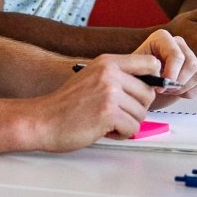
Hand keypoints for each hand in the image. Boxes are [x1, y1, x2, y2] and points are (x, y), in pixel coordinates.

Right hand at [38, 53, 159, 149]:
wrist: (43, 120)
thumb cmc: (66, 104)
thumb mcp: (92, 77)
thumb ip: (118, 77)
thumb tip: (150, 86)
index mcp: (107, 62)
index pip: (150, 63)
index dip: (153, 80)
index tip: (142, 93)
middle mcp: (110, 74)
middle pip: (148, 94)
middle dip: (136, 108)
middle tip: (116, 113)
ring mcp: (109, 93)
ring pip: (142, 114)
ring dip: (127, 123)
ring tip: (105, 121)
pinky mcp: (108, 113)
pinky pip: (133, 128)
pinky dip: (121, 134)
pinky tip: (104, 129)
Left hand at [132, 29, 196, 106]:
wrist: (143, 83)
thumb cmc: (138, 74)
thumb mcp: (137, 69)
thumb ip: (149, 71)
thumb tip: (165, 79)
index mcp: (162, 38)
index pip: (176, 55)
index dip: (171, 74)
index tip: (160, 87)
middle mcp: (179, 44)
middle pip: (191, 64)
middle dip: (177, 82)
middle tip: (163, 90)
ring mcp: (192, 57)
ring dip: (182, 89)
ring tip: (166, 90)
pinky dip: (189, 93)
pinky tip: (176, 92)